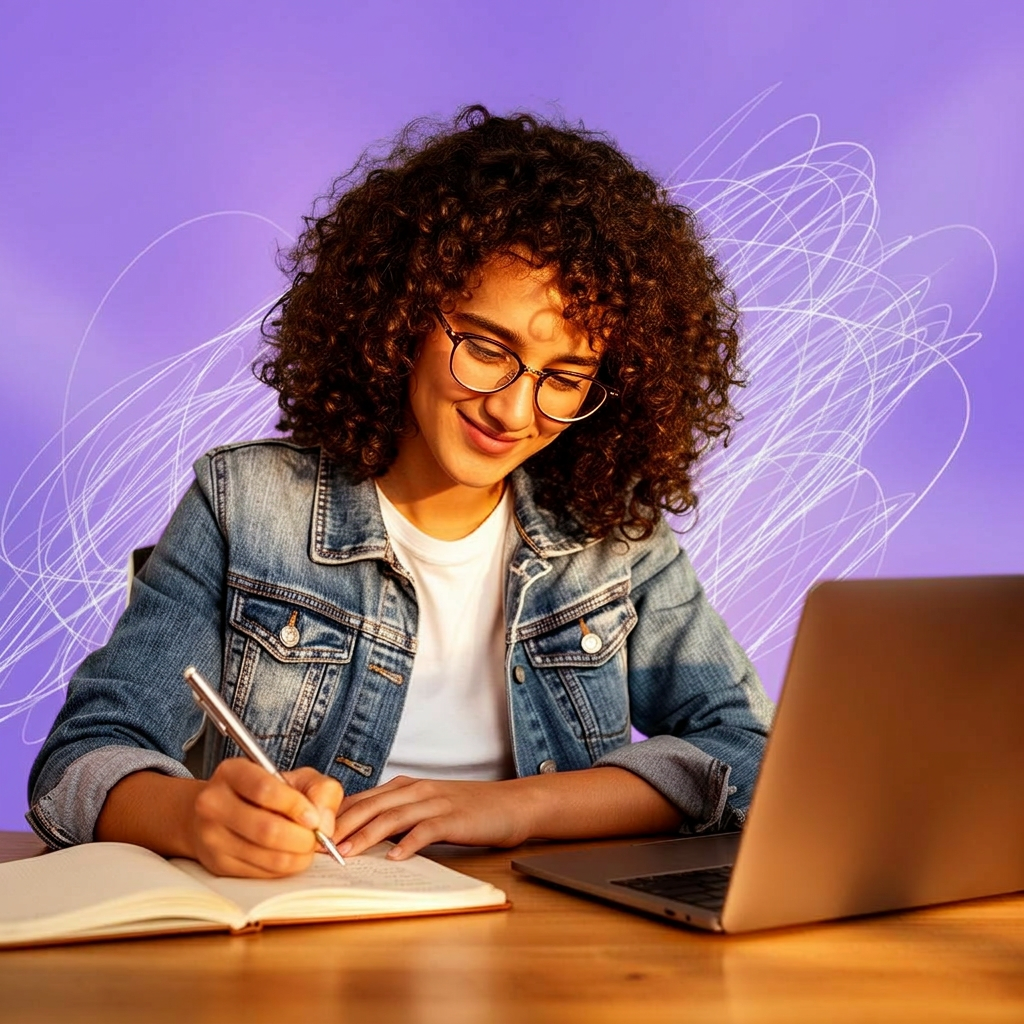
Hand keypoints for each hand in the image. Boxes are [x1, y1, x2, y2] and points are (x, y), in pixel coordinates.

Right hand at [190, 759, 343, 877]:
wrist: (220, 812)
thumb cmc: (265, 793)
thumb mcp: (295, 778)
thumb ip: (320, 790)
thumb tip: (323, 825)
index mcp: (232, 772)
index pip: (265, 790)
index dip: (295, 806)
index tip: (314, 818)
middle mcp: (213, 803)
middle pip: (266, 829)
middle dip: (302, 838)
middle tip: (316, 839)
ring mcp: (211, 836)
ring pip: (265, 855)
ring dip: (296, 857)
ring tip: (306, 848)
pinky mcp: (216, 864)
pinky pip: (259, 873)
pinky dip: (283, 869)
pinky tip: (288, 856)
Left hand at [332, 776, 532, 859]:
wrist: (511, 804)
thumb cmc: (468, 810)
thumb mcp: (428, 807)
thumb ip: (399, 816)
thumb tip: (363, 837)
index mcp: (407, 786)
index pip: (363, 799)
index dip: (337, 817)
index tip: (315, 836)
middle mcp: (417, 790)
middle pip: (372, 805)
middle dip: (343, 826)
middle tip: (319, 847)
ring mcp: (436, 802)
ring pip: (393, 816)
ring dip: (367, 835)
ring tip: (347, 853)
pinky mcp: (454, 818)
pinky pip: (426, 830)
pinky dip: (408, 844)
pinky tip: (395, 858)